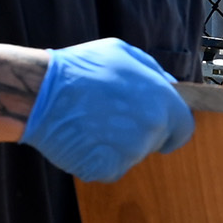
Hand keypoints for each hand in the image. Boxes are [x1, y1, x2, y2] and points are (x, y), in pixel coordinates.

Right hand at [20, 38, 192, 181]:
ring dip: (116, 145)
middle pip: (155, 142)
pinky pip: (108, 167)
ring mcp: (129, 153)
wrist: (39, 93)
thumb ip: (152, 71)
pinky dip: (96, 157)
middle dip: (139, 133)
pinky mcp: (106, 169)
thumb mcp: (122, 53)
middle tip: (109, 117)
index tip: (159, 128)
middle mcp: (151, 130)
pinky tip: (80, 137)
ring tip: (89, 122)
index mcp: (161, 103)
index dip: (171, 128)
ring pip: (130, 155)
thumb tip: (168, 85)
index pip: (184, 129)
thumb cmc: (78, 69)